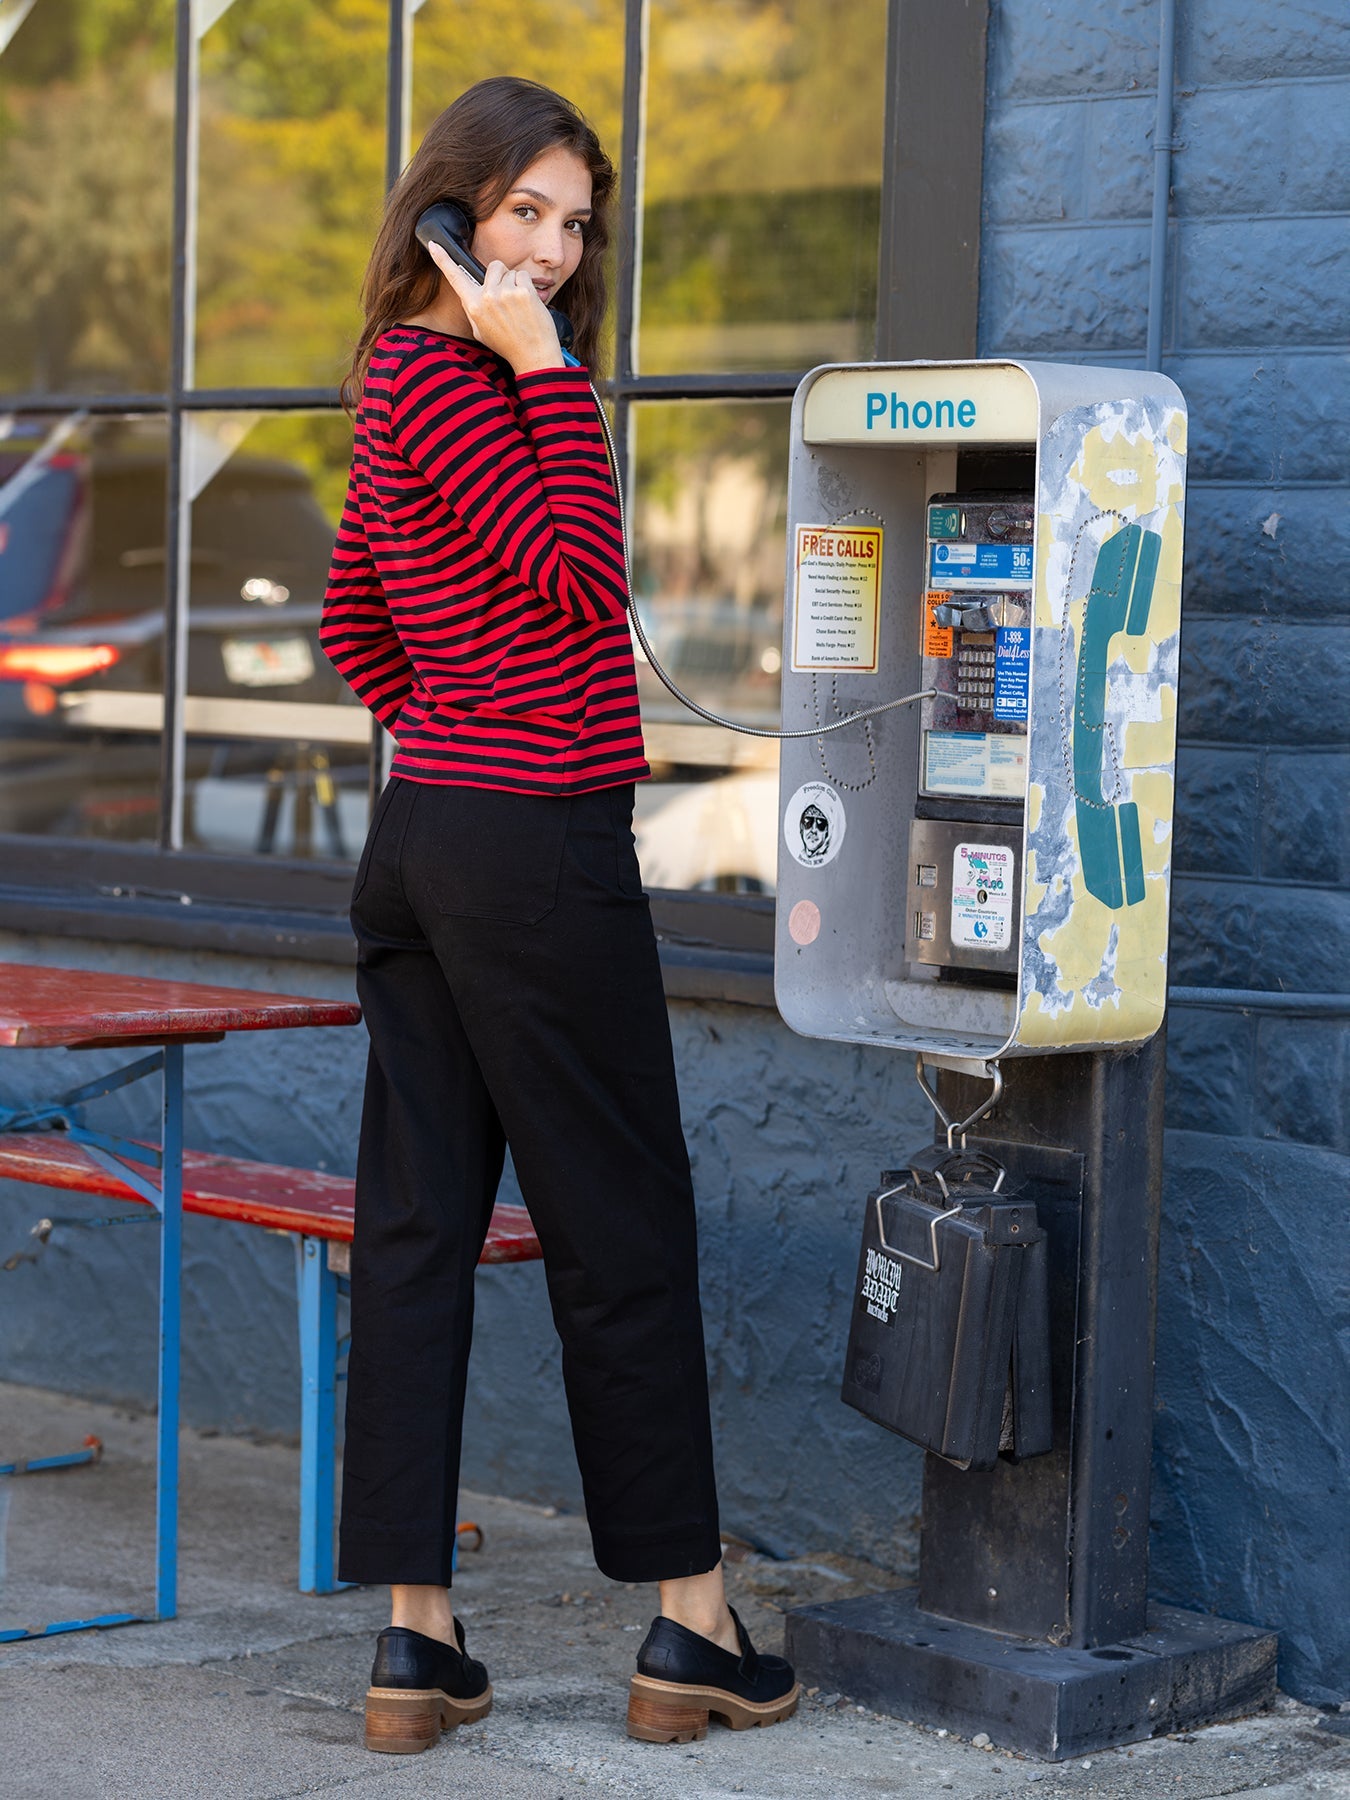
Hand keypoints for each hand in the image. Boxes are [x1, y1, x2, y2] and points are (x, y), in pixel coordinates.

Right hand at [427, 241, 564, 375]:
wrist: (533, 356)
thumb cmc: (507, 344)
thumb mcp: (481, 330)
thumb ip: (474, 308)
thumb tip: (472, 292)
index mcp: (473, 306)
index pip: (455, 277)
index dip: (442, 260)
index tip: (433, 245)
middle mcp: (487, 297)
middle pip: (493, 266)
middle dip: (501, 276)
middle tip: (508, 297)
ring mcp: (506, 293)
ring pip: (510, 271)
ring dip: (515, 283)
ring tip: (519, 305)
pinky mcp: (524, 292)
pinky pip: (523, 275)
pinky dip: (527, 286)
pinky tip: (529, 303)